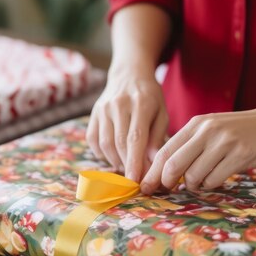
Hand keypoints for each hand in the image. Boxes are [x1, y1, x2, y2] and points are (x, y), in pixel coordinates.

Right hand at [87, 66, 168, 181]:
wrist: (129, 74)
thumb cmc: (150, 97)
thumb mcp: (162, 113)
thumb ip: (158, 137)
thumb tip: (152, 164)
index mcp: (140, 103)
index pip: (135, 138)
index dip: (134, 162)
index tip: (136, 181)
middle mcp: (118, 104)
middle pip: (119, 143)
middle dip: (127, 165)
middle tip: (135, 178)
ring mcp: (103, 108)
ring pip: (105, 144)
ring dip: (116, 161)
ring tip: (127, 166)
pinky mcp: (94, 113)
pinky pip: (94, 140)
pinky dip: (103, 153)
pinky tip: (114, 155)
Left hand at [141, 105, 255, 193]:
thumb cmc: (243, 130)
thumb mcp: (212, 129)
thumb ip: (191, 146)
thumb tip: (164, 172)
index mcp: (196, 124)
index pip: (164, 151)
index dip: (152, 172)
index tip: (145, 187)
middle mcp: (206, 131)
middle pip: (172, 165)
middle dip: (166, 183)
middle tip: (168, 190)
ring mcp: (224, 142)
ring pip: (193, 175)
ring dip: (194, 185)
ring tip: (203, 180)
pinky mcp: (240, 154)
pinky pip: (214, 179)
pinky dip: (211, 184)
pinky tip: (218, 178)